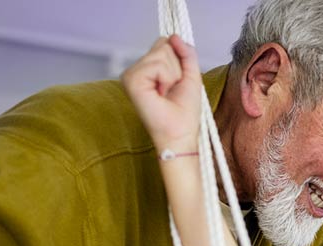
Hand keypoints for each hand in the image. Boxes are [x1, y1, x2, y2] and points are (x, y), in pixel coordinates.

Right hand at [121, 34, 202, 151]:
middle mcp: (136, 69)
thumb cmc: (184, 111)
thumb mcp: (191, 76)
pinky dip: (166, 78)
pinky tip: (161, 93)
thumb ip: (186, 53)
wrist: (180, 133)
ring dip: (173, 75)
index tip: (177, 83)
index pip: (165, 43)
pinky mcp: (130, 79)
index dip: (179, 61)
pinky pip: (156, 64)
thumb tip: (174, 35)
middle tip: (172, 90)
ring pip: (162, 53)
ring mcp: (131, 74)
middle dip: (177, 68)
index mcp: (148, 68)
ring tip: (167, 93)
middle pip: (164, 45)